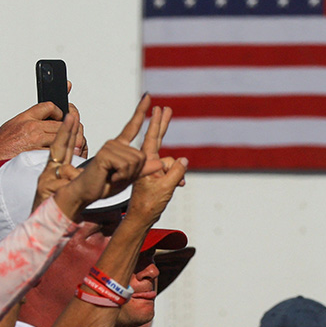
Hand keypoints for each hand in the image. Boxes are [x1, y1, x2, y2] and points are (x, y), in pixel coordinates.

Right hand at [0, 81, 86, 162]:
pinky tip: (65, 156)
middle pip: (61, 122)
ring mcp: (34, 140)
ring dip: (69, 141)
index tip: (63, 115)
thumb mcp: (14, 126)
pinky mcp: (37, 154)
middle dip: (69, 129)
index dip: (60, 110)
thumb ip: (32, 120)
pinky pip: (57, 151)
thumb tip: (50, 116)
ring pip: (62, 136)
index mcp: (25, 118)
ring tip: (72, 146)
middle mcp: (31, 127)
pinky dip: (63, 154)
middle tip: (74, 134)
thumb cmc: (0, 146)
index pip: (50, 106)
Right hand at [49, 96, 161, 218]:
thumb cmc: (106, 185)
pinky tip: (110, 176)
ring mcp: (109, 146)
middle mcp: (115, 143)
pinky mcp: (105, 153)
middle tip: (118, 176)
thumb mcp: (130, 177)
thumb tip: (160, 162)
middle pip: (142, 157)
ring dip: (127, 175)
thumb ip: (144, 170)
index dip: (141, 111)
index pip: (133, 126)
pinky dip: (122, 176)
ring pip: (136, 162)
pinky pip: (126, 165)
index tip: (148, 95)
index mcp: (121, 146)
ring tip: (113, 176)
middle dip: (135, 172)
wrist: (86, 193)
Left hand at [124, 102, 186, 228]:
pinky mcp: (157, 176)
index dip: (157, 123)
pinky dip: (177, 176)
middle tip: (166, 109)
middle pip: (158, 140)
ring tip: (177, 184)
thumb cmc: (149, 203)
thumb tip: (184, 159)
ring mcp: (153, 169)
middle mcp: (149, 163)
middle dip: (163, 125)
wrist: (141, 217)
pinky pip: (171, 170)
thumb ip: (176, 172)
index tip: (158, 109)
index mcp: (147, 163)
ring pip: (170, 162)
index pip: (152, 138)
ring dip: (177, 171)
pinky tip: (180, 184)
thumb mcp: (165, 188)